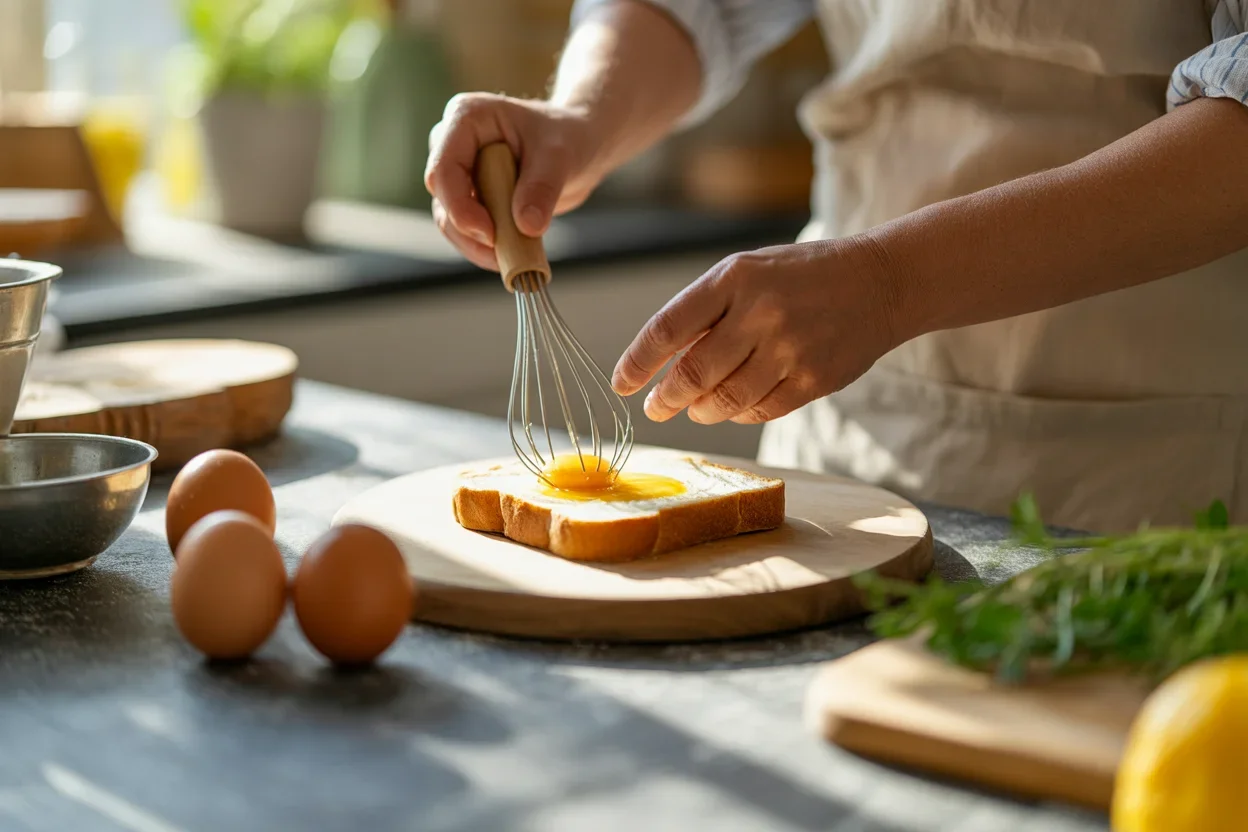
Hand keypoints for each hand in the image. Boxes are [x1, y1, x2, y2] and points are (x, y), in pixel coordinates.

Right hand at [425, 93, 604, 270]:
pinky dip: (486, 248)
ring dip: (477, 246)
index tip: (491, 235)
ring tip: (517, 257)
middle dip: (470, 231)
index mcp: (466, 118)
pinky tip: (513, 255)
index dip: (461, 207)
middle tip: (507, 253)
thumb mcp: (560, 156)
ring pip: (450, 220)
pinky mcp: (470, 198)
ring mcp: (460, 173)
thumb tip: (527, 226)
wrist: (578, 146)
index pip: (444, 169)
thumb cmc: (567, 136)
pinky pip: (466, 230)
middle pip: (444, 198)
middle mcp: (453, 144)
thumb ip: (543, 187)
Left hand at [612, 238, 903, 423]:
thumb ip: (705, 311)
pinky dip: (739, 413)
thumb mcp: (748, 272)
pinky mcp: (813, 380)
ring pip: (724, 401)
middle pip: (692, 375)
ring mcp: (789, 349)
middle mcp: (760, 312)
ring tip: (696, 407)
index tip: (621, 384)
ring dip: (701, 411)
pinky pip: (760, 411)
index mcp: (734, 278)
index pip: (667, 328)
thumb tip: (657, 363)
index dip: (637, 362)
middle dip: (664, 399)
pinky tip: (736, 405)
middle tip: (656, 407)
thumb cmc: (800, 277)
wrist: (880, 282)